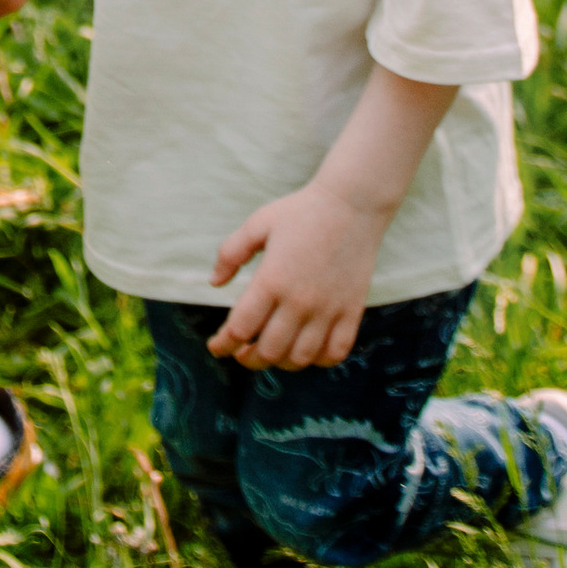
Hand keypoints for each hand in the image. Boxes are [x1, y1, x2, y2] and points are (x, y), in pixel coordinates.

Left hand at [206, 183, 382, 370]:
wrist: (352, 204)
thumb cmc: (300, 212)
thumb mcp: (257, 224)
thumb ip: (230, 254)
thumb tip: (214, 283)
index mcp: (272, 280)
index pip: (241, 329)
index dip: (223, 344)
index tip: (216, 346)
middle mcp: (300, 301)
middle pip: (269, 352)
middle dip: (248, 359)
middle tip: (242, 352)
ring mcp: (328, 309)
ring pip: (300, 358)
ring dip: (280, 363)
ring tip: (271, 351)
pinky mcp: (351, 311)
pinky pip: (334, 352)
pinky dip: (317, 360)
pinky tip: (306, 350)